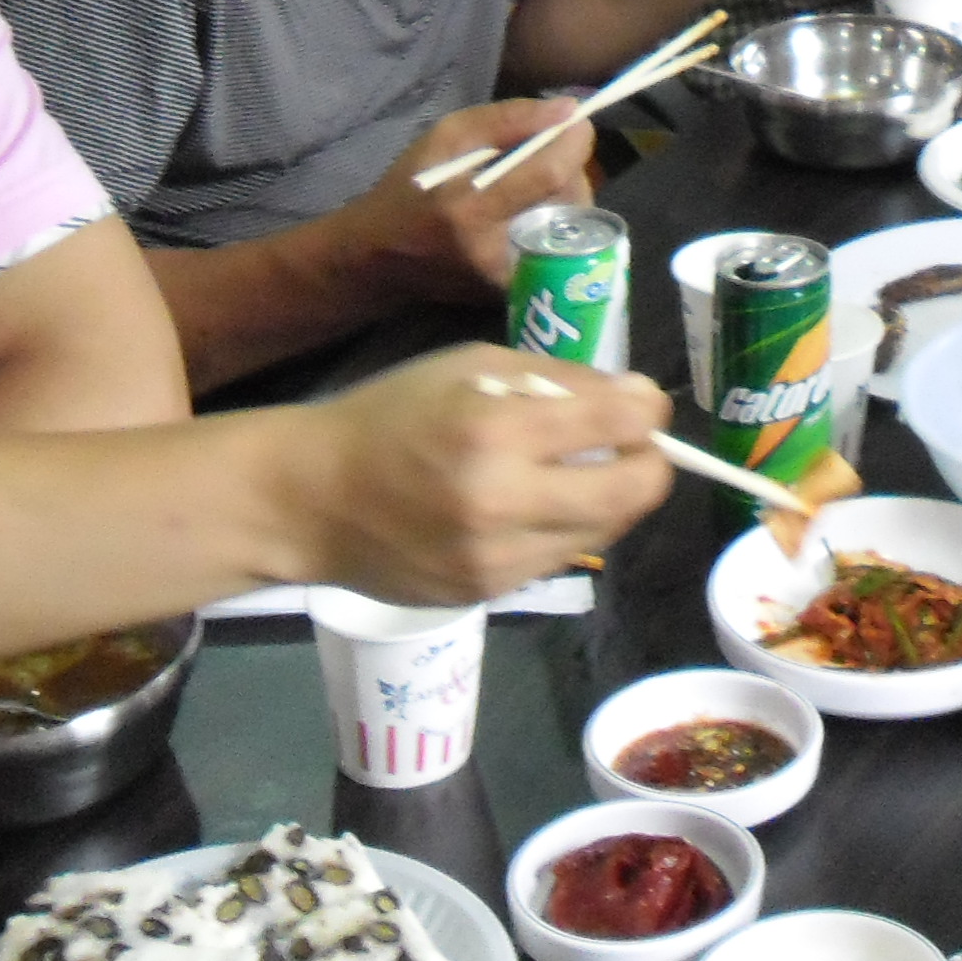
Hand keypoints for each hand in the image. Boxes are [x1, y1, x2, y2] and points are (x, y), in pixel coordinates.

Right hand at [296, 344, 672, 604]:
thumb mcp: (471, 365)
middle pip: (636, 491)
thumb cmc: (391, 415)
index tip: (641, 403)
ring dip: (612, 498)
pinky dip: (567, 528)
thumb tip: (635, 399)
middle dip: (651, 462)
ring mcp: (496, 560)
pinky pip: (560, 557)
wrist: (310, 500)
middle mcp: (502, 502)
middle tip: (631, 445)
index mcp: (496, 431)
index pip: (622, 424)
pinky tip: (537, 505)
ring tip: (580, 472)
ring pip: (606, 531)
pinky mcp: (487, 595)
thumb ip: (557, 379)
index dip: (648, 409)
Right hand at [328, 99, 598, 304]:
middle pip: (570, 202)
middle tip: (547, 155)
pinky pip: (559, 247)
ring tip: (533, 183)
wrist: (380, 261)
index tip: (578, 123)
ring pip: (572, 227)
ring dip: (565, 195)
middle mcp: (496, 253)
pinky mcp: (517, 295)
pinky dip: (553, 221)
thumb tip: (569, 111)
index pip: (549, 175)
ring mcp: (510, 282)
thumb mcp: (445, 138)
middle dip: (571, 169)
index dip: (574, 145)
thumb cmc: (409, 190)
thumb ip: (508, 119)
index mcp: (471, 210)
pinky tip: (528, 211)